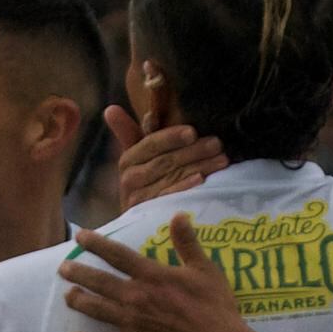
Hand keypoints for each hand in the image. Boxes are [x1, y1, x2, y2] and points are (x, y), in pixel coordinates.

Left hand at [61, 221, 262, 331]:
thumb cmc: (215, 308)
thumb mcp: (206, 270)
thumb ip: (187, 243)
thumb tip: (179, 215)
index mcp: (152, 276)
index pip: (117, 255)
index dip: (96, 244)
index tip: (79, 236)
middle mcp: (135, 296)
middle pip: (98, 281)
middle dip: (78, 273)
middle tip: (63, 269)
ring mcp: (131, 323)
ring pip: (96, 309)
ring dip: (79, 301)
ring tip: (68, 296)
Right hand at [103, 102, 226, 205]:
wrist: (142, 222)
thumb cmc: (146, 182)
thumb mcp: (140, 157)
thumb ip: (130, 133)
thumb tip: (110, 109)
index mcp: (128, 160)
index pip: (150, 144)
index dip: (171, 137)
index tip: (193, 131)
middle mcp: (129, 179)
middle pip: (165, 160)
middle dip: (194, 151)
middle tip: (217, 144)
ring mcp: (139, 199)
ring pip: (172, 177)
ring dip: (199, 166)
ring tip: (222, 159)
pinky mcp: (150, 215)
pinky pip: (169, 197)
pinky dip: (186, 187)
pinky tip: (202, 180)